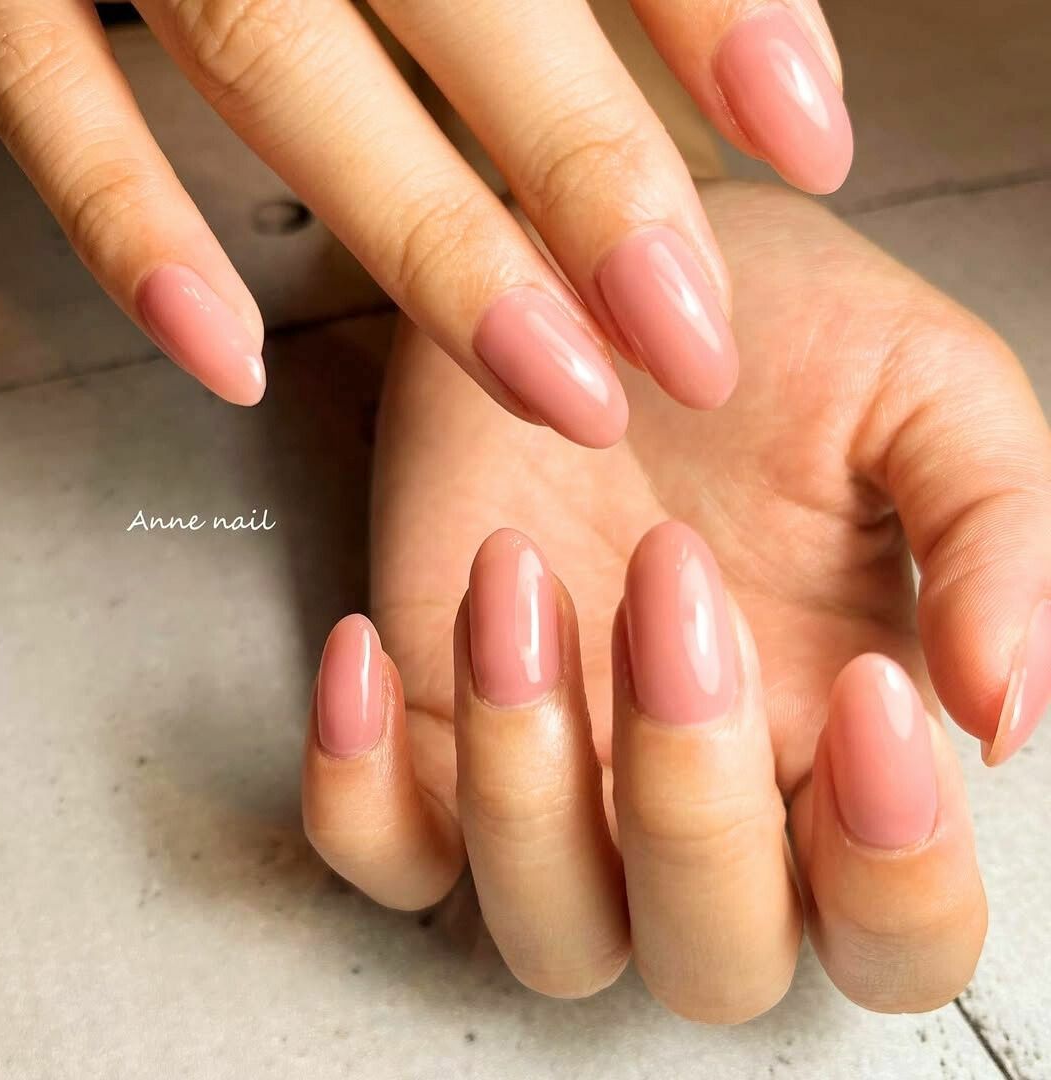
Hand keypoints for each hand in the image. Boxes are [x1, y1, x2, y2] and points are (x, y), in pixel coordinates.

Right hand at [0, 0, 849, 439]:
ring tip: (560, 384)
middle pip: (461, 1)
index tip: (807, 134)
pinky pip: (47, 100)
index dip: (713, 8)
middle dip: (590, 179)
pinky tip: (228, 359)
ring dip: (430, 246)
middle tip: (690, 338)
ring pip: (279, 68)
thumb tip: (756, 45)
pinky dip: (132, 234)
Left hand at [300, 181, 1050, 1018]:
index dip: (896, 867)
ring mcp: (556, 768)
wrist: (604, 257)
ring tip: (516, 570)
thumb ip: (993, 535)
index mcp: (840, 736)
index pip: (897, 929)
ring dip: (524, 778)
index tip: (869, 685)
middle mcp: (698, 786)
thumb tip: (1005, 711)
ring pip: (548, 927)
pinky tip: (372, 645)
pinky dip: (357, 793)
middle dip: (687, 797)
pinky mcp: (431, 721)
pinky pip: (384, 850)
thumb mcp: (927, 391)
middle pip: (713, 958)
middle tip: (670, 571)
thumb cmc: (772, 324)